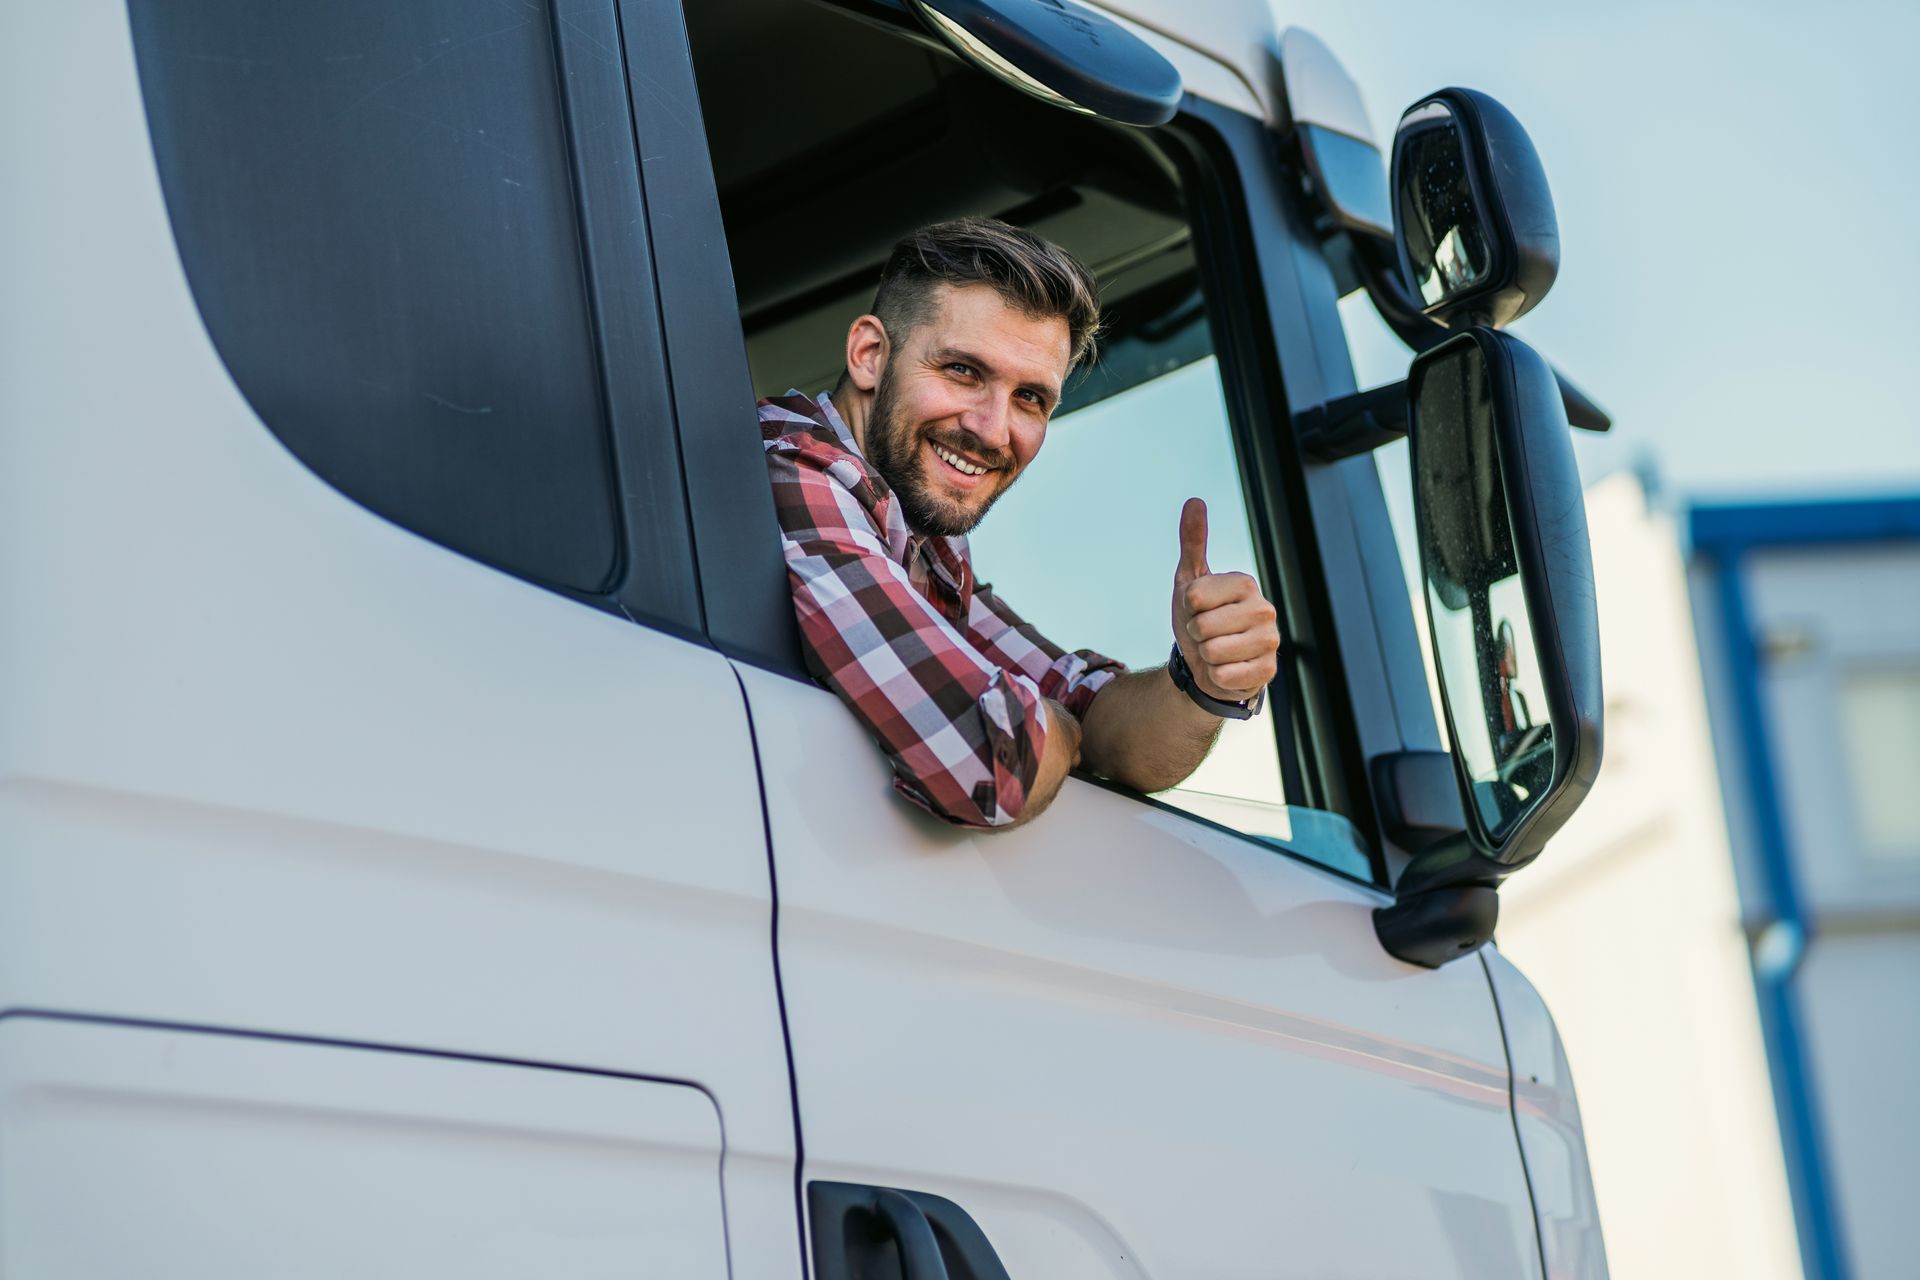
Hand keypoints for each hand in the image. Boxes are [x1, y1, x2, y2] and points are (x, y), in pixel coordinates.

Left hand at [1172, 498, 1278, 702]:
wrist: (1209, 664)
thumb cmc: (1201, 618)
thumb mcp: (1190, 580)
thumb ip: (1193, 542)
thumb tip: (1194, 501)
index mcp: (1245, 583)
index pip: (1194, 596)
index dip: (1187, 607)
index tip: (1198, 609)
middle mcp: (1264, 609)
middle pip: (1202, 625)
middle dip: (1195, 634)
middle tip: (1207, 634)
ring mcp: (1269, 641)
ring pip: (1213, 652)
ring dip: (1206, 656)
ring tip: (1217, 650)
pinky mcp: (1267, 671)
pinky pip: (1224, 675)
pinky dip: (1217, 676)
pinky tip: (1227, 669)